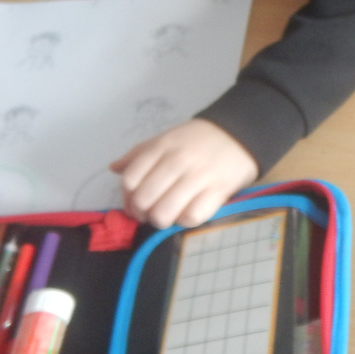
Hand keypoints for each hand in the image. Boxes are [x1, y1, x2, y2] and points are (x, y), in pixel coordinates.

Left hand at [111, 118, 258, 228]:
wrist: (241, 133)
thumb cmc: (199, 138)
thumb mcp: (166, 138)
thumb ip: (139, 154)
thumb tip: (114, 168)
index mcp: (161, 147)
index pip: (130, 180)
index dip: (127, 198)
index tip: (135, 203)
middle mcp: (177, 161)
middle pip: (144, 200)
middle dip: (142, 213)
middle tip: (150, 212)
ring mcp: (198, 177)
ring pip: (164, 213)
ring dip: (162, 220)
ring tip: (168, 215)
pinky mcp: (218, 192)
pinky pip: (192, 217)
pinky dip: (185, 220)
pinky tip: (188, 213)